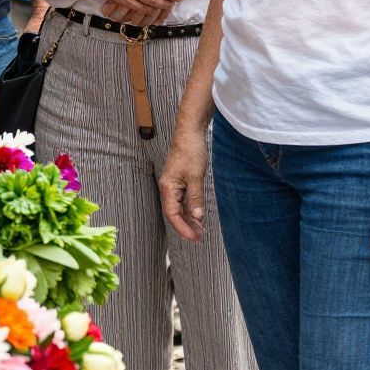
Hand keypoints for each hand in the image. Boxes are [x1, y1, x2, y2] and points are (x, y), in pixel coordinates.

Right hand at [160, 124, 208, 240]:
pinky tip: (198, 215)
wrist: (190, 132)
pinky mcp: (180, 181)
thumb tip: (197, 217)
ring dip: (189, 219)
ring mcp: (174, 185)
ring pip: (179, 207)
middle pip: (174, 213)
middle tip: (199, 238)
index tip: (194, 237)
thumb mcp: (196, 176)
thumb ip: (196, 198)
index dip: (182, 228)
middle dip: (186, 226)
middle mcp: (168, 188)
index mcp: (168, 187)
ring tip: (201, 230)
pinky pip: (184, 200)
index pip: (172, 214)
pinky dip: (191, 209)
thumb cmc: (190, 151)